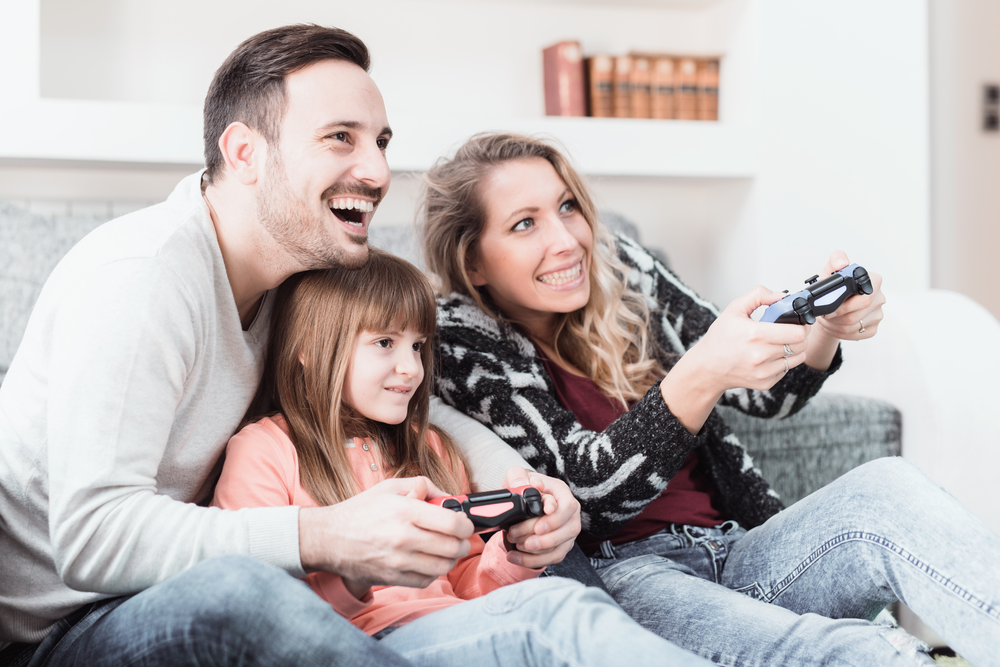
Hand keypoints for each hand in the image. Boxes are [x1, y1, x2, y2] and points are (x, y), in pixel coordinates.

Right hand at [299, 476, 473, 588]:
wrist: (328, 538)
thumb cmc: (360, 510)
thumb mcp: (390, 487)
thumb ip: (423, 485)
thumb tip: (448, 496)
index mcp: (405, 510)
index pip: (452, 523)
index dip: (466, 524)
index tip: (464, 523)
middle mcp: (403, 537)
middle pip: (453, 547)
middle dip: (462, 542)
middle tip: (459, 537)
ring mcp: (398, 561)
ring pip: (443, 566)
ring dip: (450, 558)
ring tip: (445, 549)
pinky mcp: (392, 578)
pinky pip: (427, 580)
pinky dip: (433, 572)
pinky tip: (428, 561)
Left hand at [501, 467, 580, 568]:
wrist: (521, 499)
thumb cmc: (522, 486)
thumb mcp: (517, 475)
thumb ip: (520, 477)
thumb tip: (532, 486)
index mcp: (562, 493)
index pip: (567, 507)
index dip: (554, 519)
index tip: (537, 527)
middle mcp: (570, 513)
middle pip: (567, 530)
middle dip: (542, 539)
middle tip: (517, 537)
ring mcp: (567, 531)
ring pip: (560, 547)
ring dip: (536, 551)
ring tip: (515, 546)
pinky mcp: (560, 546)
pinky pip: (552, 558)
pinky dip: (532, 561)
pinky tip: (514, 557)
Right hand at [661, 286, 807, 432]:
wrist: (708, 367)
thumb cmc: (720, 339)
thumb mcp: (734, 309)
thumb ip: (758, 295)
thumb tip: (781, 296)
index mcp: (755, 334)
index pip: (797, 333)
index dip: (801, 325)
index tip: (797, 322)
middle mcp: (760, 355)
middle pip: (801, 345)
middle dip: (799, 336)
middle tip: (789, 331)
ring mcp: (764, 371)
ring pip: (797, 359)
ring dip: (793, 349)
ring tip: (779, 343)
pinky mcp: (765, 383)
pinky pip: (786, 370)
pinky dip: (782, 362)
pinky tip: (769, 356)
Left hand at [804, 251, 885, 369]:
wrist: (832, 305)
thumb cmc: (834, 287)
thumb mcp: (831, 270)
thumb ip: (836, 260)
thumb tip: (842, 264)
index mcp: (874, 281)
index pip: (866, 295)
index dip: (845, 302)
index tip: (830, 303)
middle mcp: (880, 298)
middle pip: (857, 313)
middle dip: (836, 315)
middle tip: (824, 313)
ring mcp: (878, 314)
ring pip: (853, 326)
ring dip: (834, 324)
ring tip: (826, 318)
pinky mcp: (873, 329)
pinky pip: (855, 334)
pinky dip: (839, 332)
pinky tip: (833, 325)